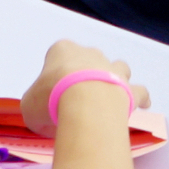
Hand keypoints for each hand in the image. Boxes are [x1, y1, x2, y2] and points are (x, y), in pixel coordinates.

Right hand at [18, 41, 146, 139]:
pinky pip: (139, 90)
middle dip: (83, 75)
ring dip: (114, 78)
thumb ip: (37, 106)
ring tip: (106, 96)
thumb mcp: (29, 106)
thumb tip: (46, 118)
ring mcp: (112, 69)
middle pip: (87, 60)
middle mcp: (89, 54)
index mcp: (61, 50)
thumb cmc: (49, 99)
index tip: (49, 95)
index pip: (56, 56)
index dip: (52, 76)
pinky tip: (140, 105)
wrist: (85, 103)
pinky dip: (140, 97)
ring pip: (117, 67)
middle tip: (74, 100)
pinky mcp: (129, 87)